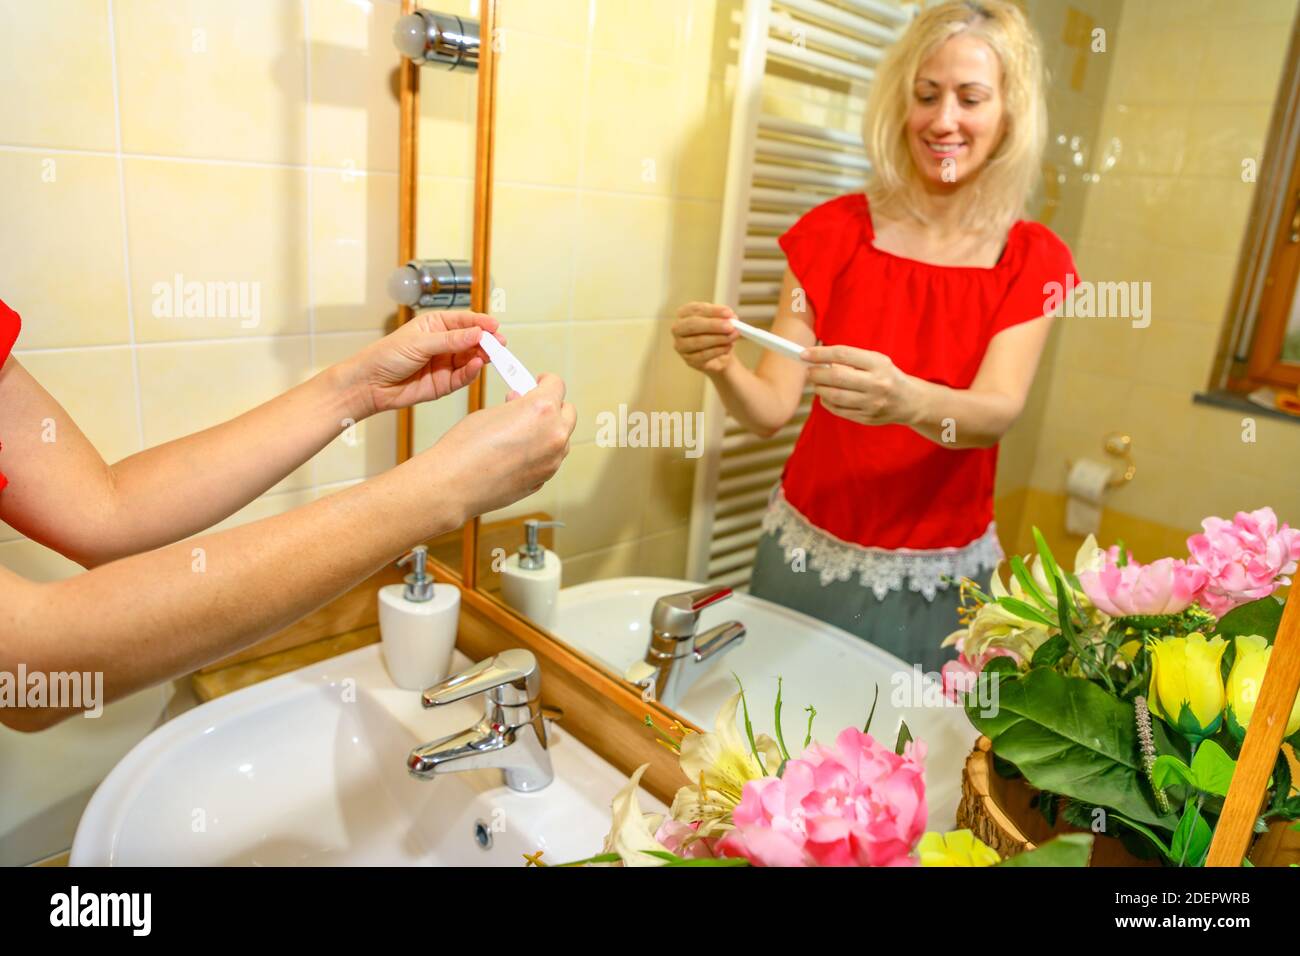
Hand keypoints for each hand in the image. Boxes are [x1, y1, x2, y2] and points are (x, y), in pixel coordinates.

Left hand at [340, 311, 504, 417]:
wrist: (370, 384)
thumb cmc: (387, 356)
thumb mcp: (419, 343)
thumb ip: (450, 340)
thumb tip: (477, 334)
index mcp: (435, 325)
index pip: (464, 321)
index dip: (480, 323)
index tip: (494, 326)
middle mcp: (443, 344)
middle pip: (472, 340)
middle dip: (486, 341)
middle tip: (499, 343)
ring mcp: (445, 364)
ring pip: (471, 358)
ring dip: (482, 356)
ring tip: (490, 355)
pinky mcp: (445, 383)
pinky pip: (463, 376)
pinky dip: (472, 372)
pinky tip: (477, 366)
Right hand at [429, 373, 575, 520]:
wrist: (454, 484)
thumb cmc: (466, 447)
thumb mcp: (492, 411)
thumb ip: (515, 406)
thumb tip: (522, 403)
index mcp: (542, 410)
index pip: (557, 385)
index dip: (545, 381)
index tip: (539, 383)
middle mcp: (554, 435)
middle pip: (568, 412)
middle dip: (552, 406)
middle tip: (530, 406)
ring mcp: (552, 461)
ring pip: (562, 438)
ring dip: (549, 431)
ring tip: (521, 431)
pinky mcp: (543, 480)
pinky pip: (550, 460)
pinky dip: (540, 453)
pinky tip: (517, 453)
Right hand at [672, 302, 739, 373]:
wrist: (720, 355)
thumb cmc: (718, 333)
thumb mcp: (722, 321)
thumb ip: (726, 318)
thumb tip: (731, 318)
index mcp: (684, 313)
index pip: (695, 309)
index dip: (713, 311)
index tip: (729, 313)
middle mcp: (678, 328)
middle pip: (692, 324)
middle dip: (713, 325)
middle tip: (730, 326)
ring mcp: (681, 346)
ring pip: (698, 341)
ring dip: (719, 338)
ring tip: (733, 337)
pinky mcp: (689, 360)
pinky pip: (703, 355)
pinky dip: (718, 350)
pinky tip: (728, 347)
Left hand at [800, 344, 919, 426]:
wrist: (909, 401)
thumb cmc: (885, 375)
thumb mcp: (875, 361)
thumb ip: (850, 359)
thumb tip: (817, 359)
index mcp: (878, 364)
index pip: (843, 354)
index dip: (820, 354)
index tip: (804, 354)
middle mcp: (876, 383)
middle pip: (836, 377)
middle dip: (816, 374)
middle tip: (809, 371)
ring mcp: (872, 403)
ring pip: (834, 396)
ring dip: (819, 389)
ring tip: (818, 384)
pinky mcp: (867, 418)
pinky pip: (838, 410)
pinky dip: (827, 402)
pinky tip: (827, 396)